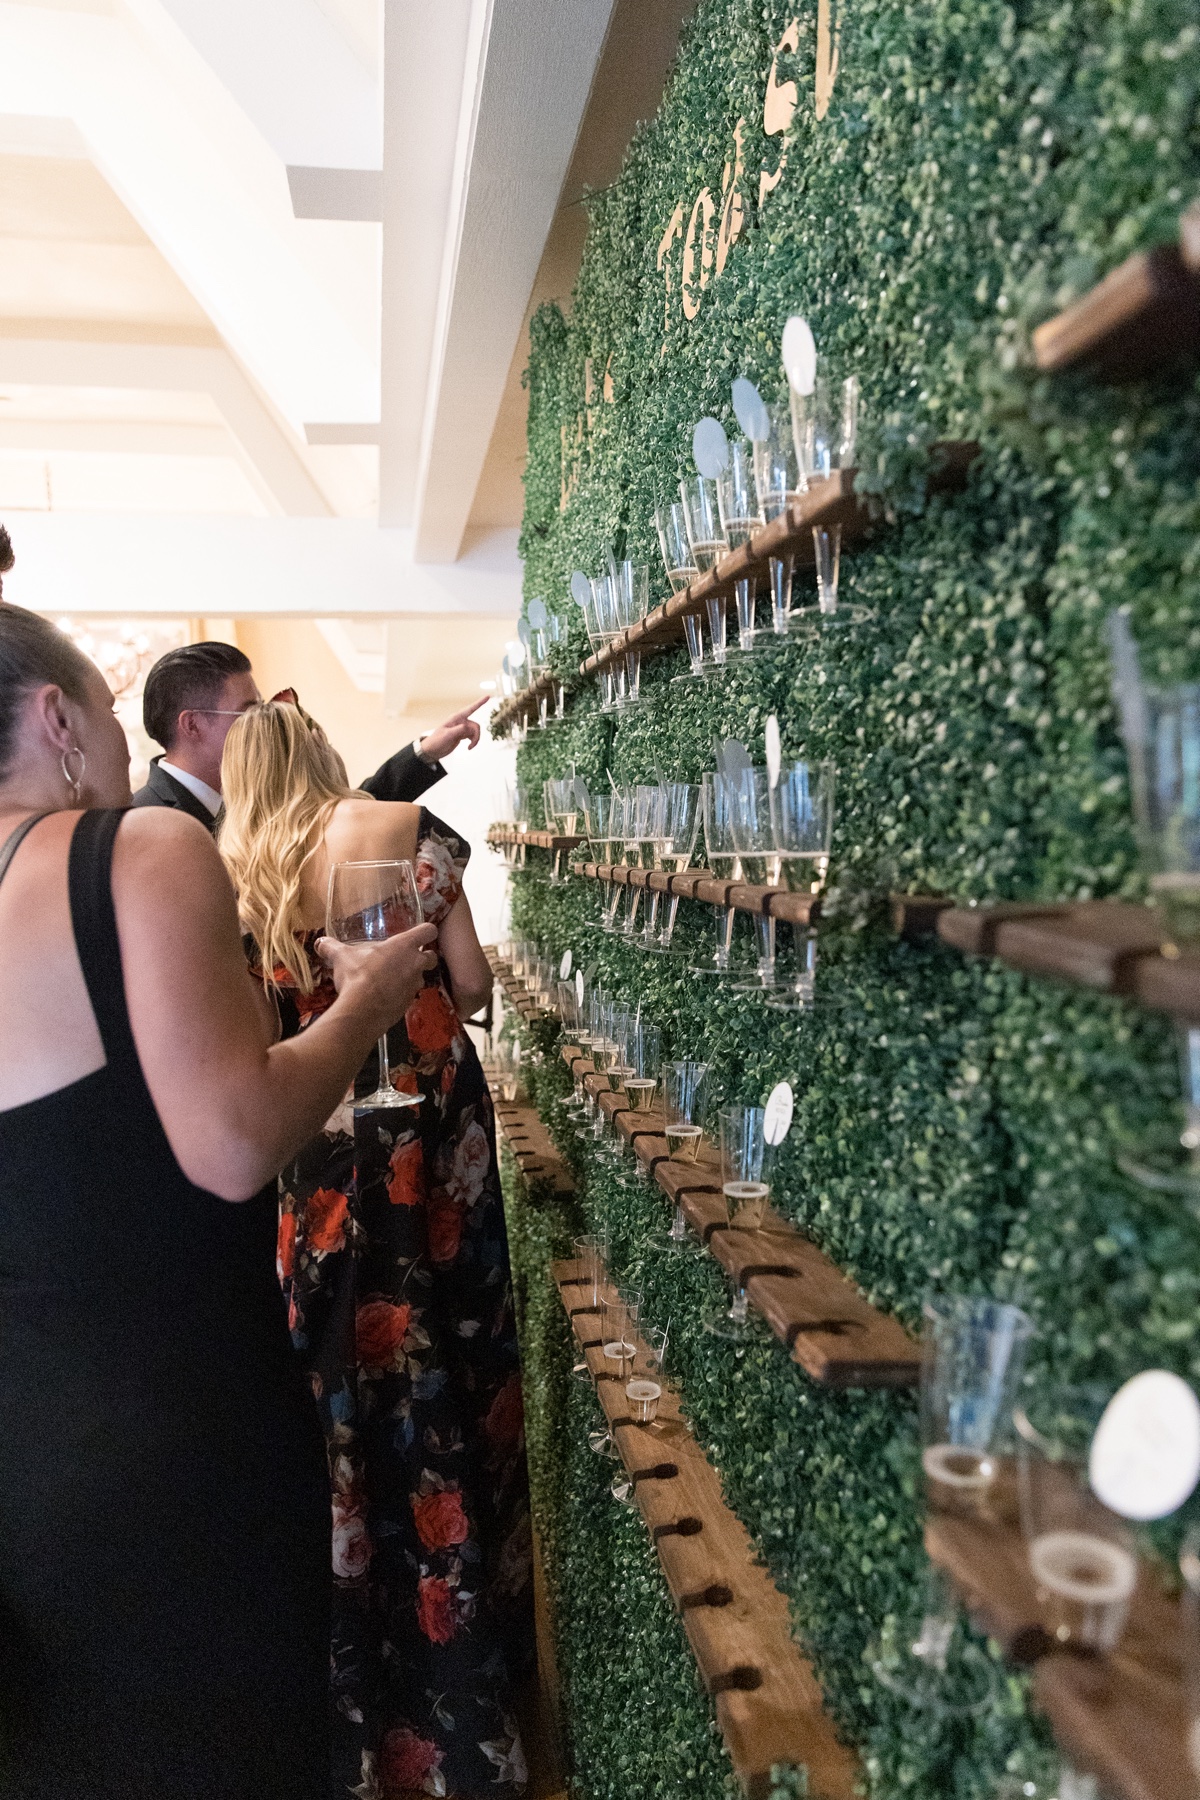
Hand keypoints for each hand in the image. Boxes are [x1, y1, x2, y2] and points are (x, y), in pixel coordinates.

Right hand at [317, 923, 437, 1033]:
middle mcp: (415, 964)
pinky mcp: (408, 1004)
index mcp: (404, 946)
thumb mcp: (342, 957)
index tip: (419, 933)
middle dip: (423, 957)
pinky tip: (384, 996)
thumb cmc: (358, 975)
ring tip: (390, 979)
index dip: (426, 930)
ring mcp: (414, 986)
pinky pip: (408, 996)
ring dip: (410, 977)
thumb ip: (332, 947)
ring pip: (421, 978)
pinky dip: (400, 995)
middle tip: (405, 958)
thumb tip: (320, 942)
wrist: (362, 1010)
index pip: (429, 930)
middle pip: (432, 956)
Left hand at [418, 698, 487, 763]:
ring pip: (475, 731)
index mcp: (456, 718)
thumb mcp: (447, 735)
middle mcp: (460, 721)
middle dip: (476, 735)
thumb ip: (458, 730)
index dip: (480, 703)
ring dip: (475, 740)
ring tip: (469, 747)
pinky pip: (472, 736)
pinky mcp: (462, 735)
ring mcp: (461, 728)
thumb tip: (468, 727)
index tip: (488, 696)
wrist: (432, 750)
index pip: (470, 709)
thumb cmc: (437, 741)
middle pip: (475, 725)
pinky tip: (468, 747)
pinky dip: (473, 742)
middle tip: (472, 745)